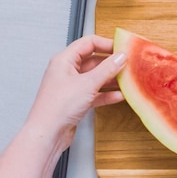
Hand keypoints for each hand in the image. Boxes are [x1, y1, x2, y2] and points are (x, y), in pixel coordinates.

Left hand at [0, 35, 126, 177]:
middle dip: (111, 63)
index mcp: (64, 60)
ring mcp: (72, 87)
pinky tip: (119, 96)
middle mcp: (67, 71)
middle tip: (129, 65)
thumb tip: (121, 56)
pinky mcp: (77, 101)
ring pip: (96, 78)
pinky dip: (106, 94)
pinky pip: (95, 93)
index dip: (107, 44)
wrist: (47, 134)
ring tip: (127, 80)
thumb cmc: (57, 107)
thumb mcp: (87, 84)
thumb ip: (107, 69)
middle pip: (94, 60)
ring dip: (111, 79)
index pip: (88, 43)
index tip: (123, 48)